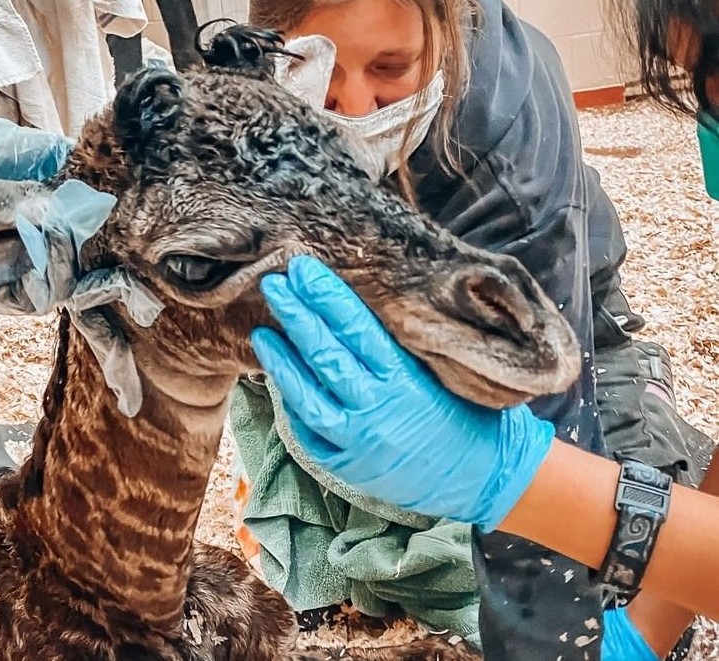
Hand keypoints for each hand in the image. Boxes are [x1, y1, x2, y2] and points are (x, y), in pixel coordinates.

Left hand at [251, 255, 554, 531]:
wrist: (487, 480)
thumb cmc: (473, 416)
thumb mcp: (447, 374)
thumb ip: (402, 349)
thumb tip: (358, 308)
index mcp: (406, 381)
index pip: (356, 329)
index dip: (326, 297)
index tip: (302, 269)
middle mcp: (377, 410)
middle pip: (325, 356)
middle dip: (297, 316)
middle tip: (274, 284)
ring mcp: (357, 442)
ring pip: (307, 396)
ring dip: (282, 361)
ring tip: (263, 332)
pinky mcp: (346, 466)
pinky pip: (309, 430)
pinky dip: (293, 402)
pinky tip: (279, 378)